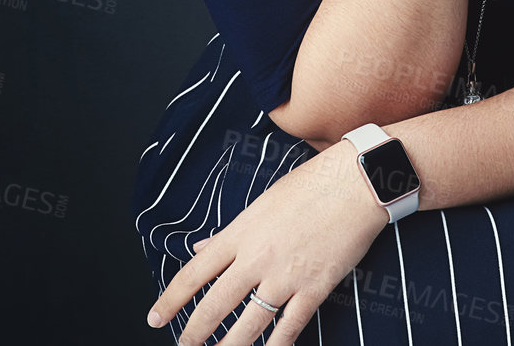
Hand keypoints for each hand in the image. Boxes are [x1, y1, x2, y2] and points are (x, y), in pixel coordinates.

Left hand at [146, 140, 390, 344]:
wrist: (357, 183)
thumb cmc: (311, 185)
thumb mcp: (263, 203)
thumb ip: (231, 231)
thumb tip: (201, 247)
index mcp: (241, 233)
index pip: (194, 273)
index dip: (170, 300)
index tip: (155, 317)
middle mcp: (257, 258)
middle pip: (215, 304)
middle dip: (194, 332)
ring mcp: (286, 276)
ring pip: (249, 323)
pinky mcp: (314, 288)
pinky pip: (290, 326)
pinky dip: (277, 345)